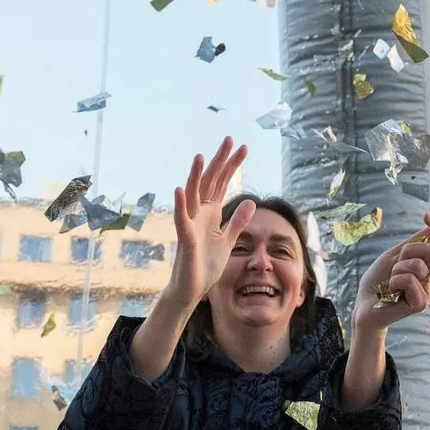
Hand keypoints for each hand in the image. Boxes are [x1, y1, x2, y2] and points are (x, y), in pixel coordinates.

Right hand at [167, 137, 254, 306]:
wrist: (192, 290)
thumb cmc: (206, 265)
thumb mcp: (228, 240)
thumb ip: (238, 221)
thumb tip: (251, 201)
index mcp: (211, 213)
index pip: (222, 183)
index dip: (232, 166)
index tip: (243, 148)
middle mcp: (199, 214)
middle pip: (209, 182)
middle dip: (220, 162)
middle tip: (229, 139)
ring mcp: (191, 225)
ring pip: (192, 195)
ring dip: (195, 176)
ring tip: (200, 156)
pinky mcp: (185, 239)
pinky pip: (181, 220)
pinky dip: (180, 205)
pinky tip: (179, 189)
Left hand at [352, 213, 429, 334]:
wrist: (364, 303)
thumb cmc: (378, 280)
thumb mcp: (393, 255)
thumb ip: (413, 244)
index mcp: (425, 264)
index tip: (427, 216)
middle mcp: (429, 277)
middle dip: (408, 251)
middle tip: (395, 265)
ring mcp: (426, 291)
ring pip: (419, 265)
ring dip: (398, 269)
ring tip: (391, 282)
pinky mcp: (421, 303)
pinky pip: (410, 280)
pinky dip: (395, 281)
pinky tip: (391, 291)